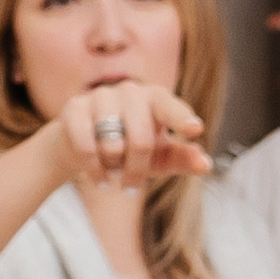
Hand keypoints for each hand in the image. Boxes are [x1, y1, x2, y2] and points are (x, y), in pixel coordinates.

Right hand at [49, 79, 211, 193]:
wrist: (82, 146)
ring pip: (113, 145)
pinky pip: (87, 147)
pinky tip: (99, 177)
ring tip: (112, 166)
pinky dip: (94, 169)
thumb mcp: (159, 157)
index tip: (195, 129)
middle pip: (141, 139)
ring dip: (113, 166)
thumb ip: (183, 159)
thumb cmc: (130, 149)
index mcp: (156, 98)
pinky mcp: (74, 108)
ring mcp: (101, 96)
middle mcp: (130, 91)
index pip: (170, 108)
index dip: (181, 119)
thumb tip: (205, 164)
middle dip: (137, 170)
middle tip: (131, 187)